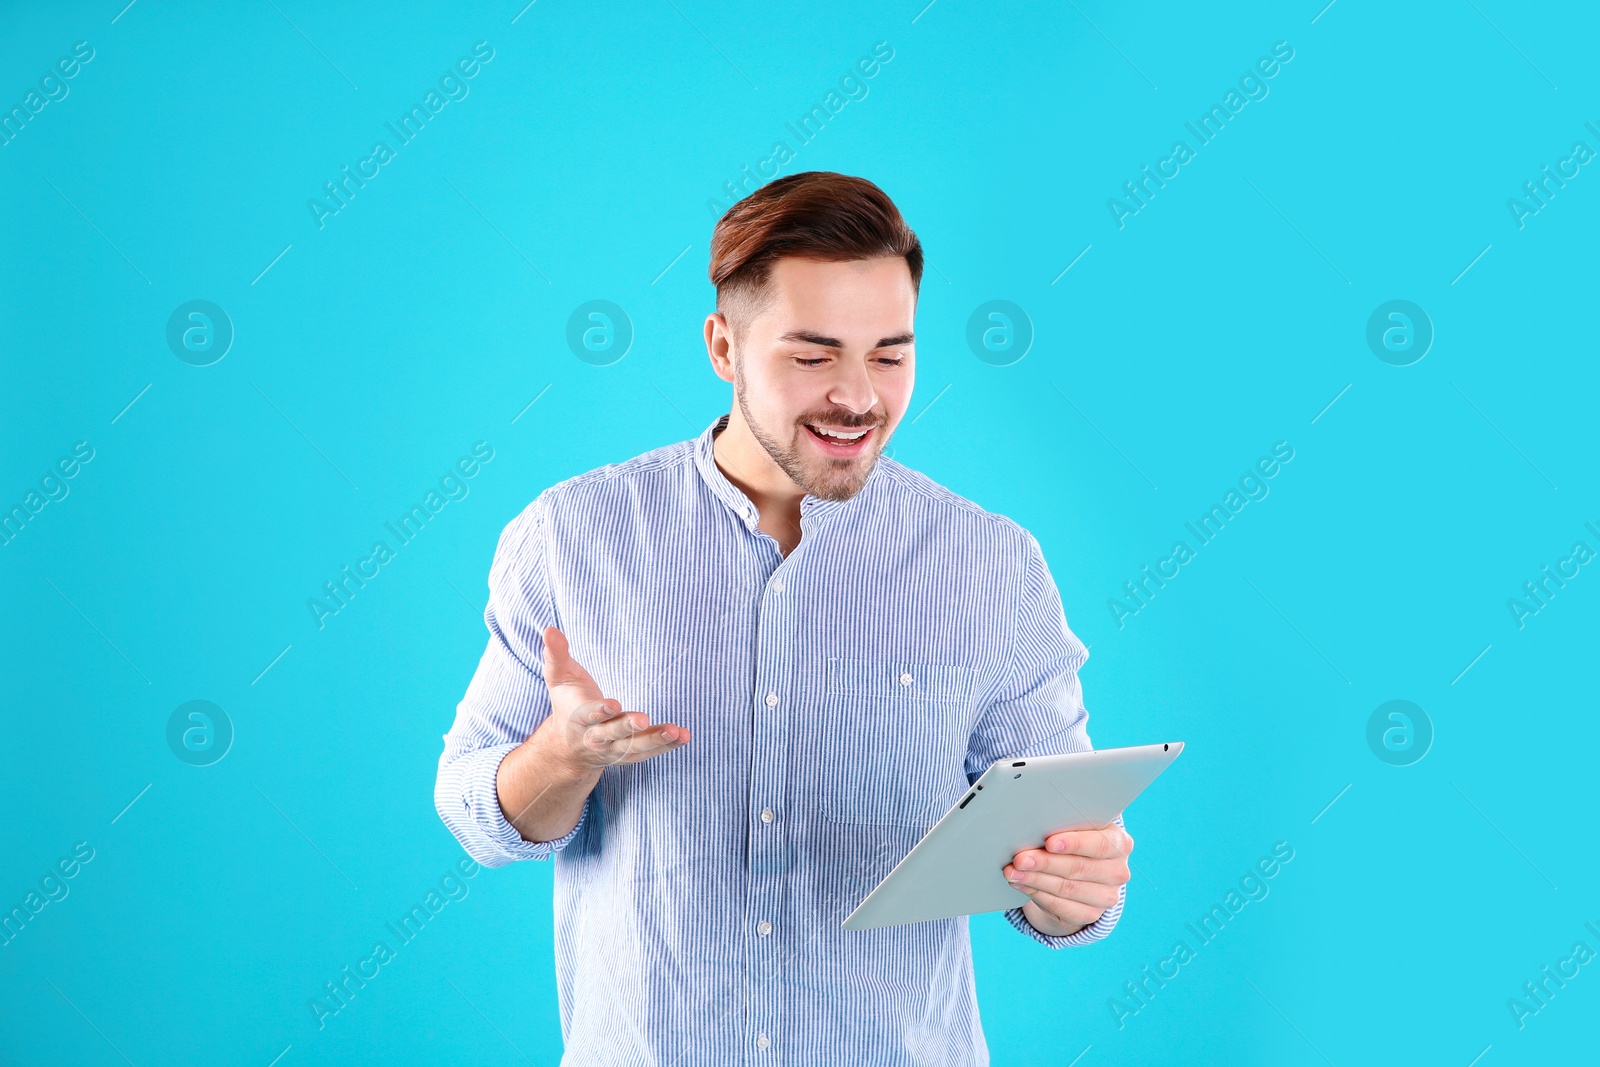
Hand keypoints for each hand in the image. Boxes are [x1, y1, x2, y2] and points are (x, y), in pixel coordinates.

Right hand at [538, 625, 690, 769]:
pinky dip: (668, 746)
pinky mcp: (630, 754)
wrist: (568, 746)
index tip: (614, 704)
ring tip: (675, 731)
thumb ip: (555, 655)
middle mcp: (596, 738)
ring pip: (635, 747)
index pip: (589, 716)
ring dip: (656, 740)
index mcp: (579, 719)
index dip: (600, 711)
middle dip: (627, 727)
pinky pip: (650, 752)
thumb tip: (549, 629)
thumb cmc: (567, 702)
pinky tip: (684, 736)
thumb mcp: (558, 678)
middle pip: (612, 735)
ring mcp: (614, 749)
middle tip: (643, 719)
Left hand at [1003, 824, 1133, 937]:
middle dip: (1045, 862)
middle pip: (1078, 868)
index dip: (1074, 843)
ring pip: (1066, 888)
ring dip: (1035, 879)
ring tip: (1013, 872)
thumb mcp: (1077, 827)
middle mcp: (1118, 872)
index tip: (1050, 842)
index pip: (1100, 844)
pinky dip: (1036, 894)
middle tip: (1020, 859)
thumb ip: (1064, 824)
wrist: (1081, 870)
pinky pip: (1060, 906)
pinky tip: (1021, 884)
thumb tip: (1034, 824)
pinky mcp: (1091, 914)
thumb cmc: (1075, 838)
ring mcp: (1107, 896)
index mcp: (1120, 843)